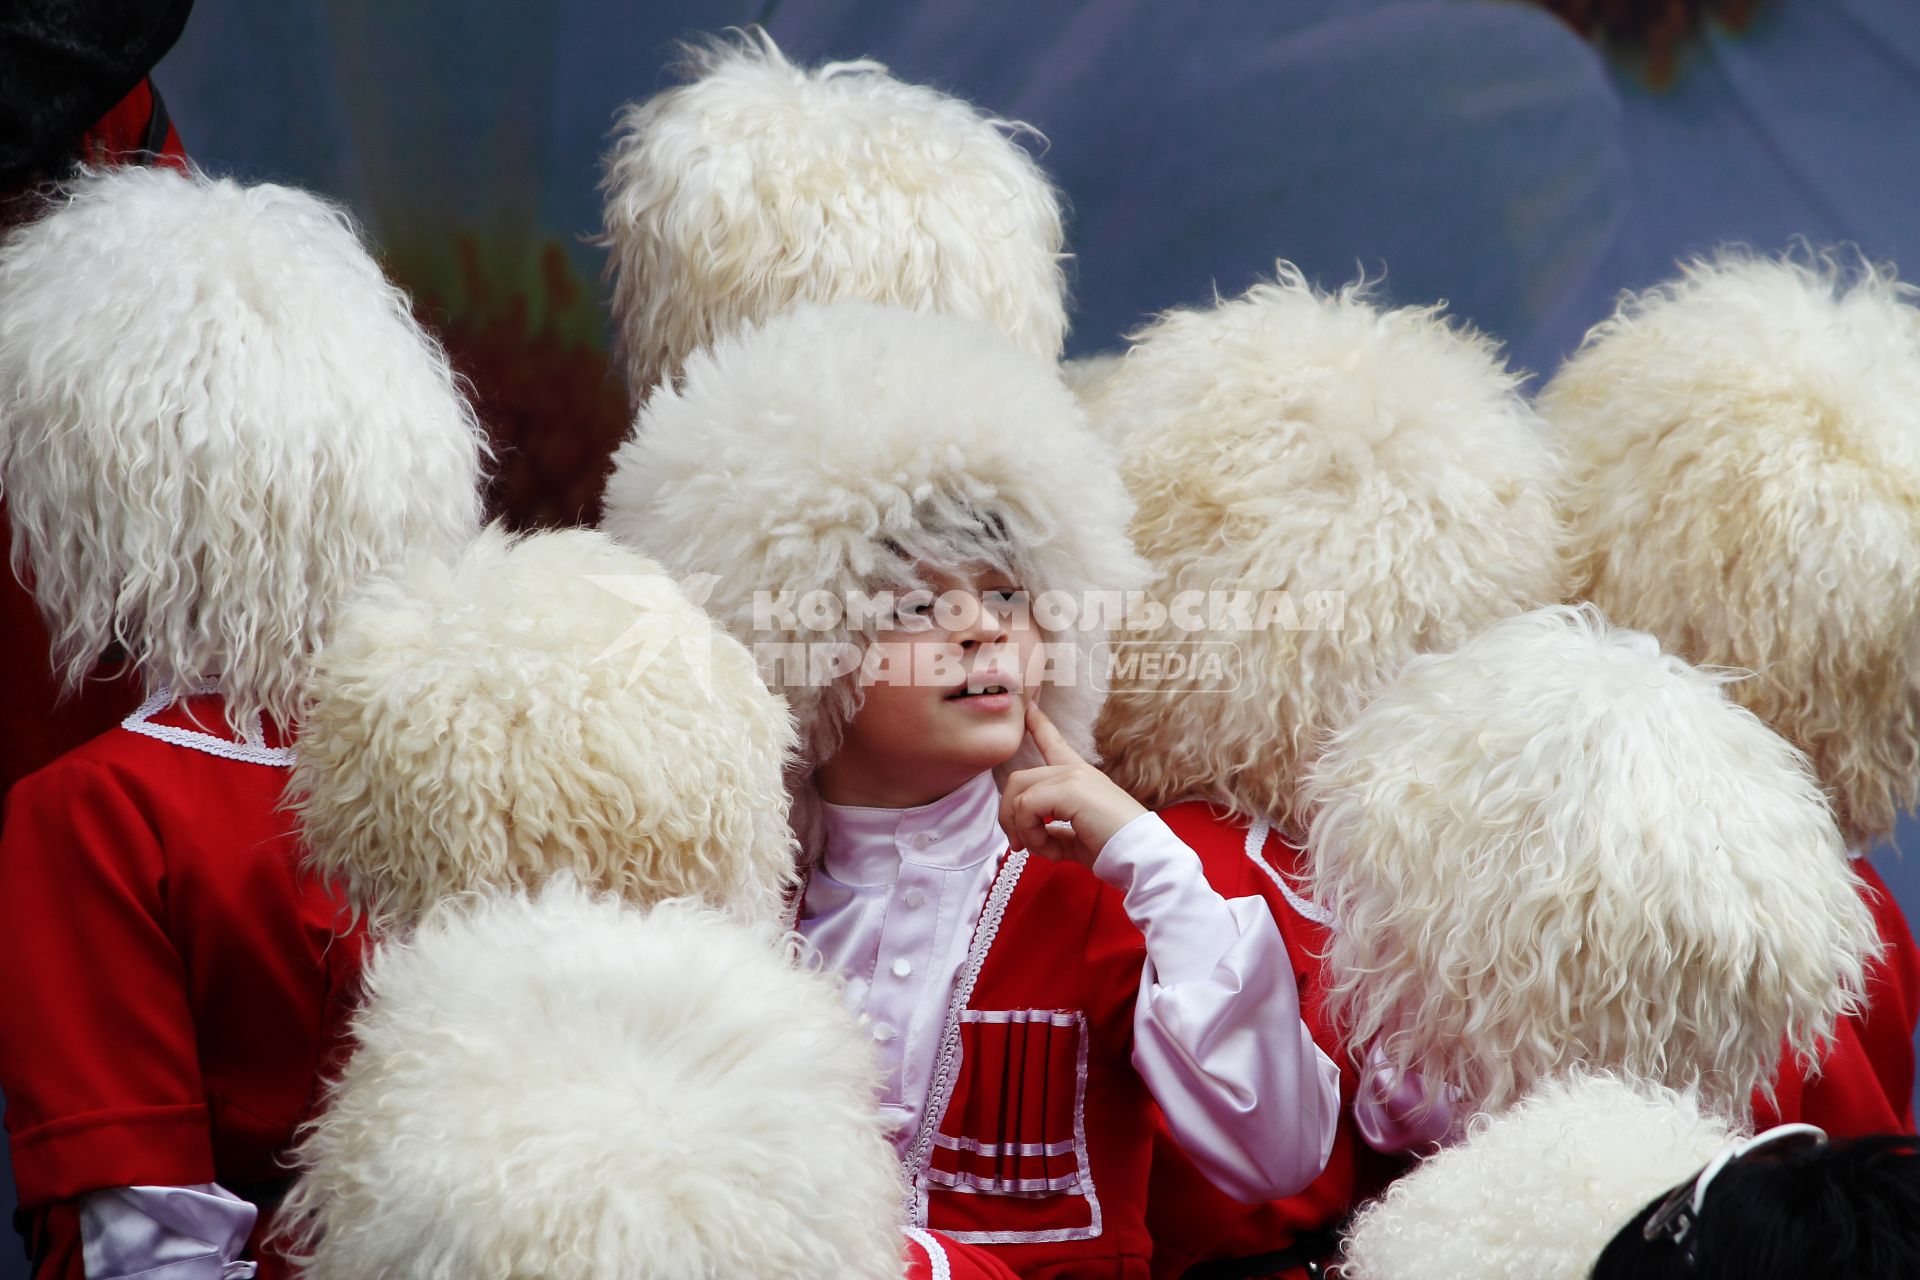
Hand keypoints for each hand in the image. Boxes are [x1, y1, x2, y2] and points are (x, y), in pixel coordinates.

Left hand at [998, 703, 1148, 866]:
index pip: (1053, 743)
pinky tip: (1052, 852)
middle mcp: (1075, 771)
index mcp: (1079, 777)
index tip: (1029, 707)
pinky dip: (1031, 835)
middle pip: (1018, 779)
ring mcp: (1072, 776)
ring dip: (1022, 830)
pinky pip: (1026, 807)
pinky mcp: (1069, 789)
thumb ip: (1052, 830)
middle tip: (1019, 844)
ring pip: (1018, 795)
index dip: (1038, 724)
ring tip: (1043, 850)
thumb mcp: (1075, 837)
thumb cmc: (1112, 849)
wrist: (1139, 856)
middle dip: (1008, 816)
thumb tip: (1031, 835)